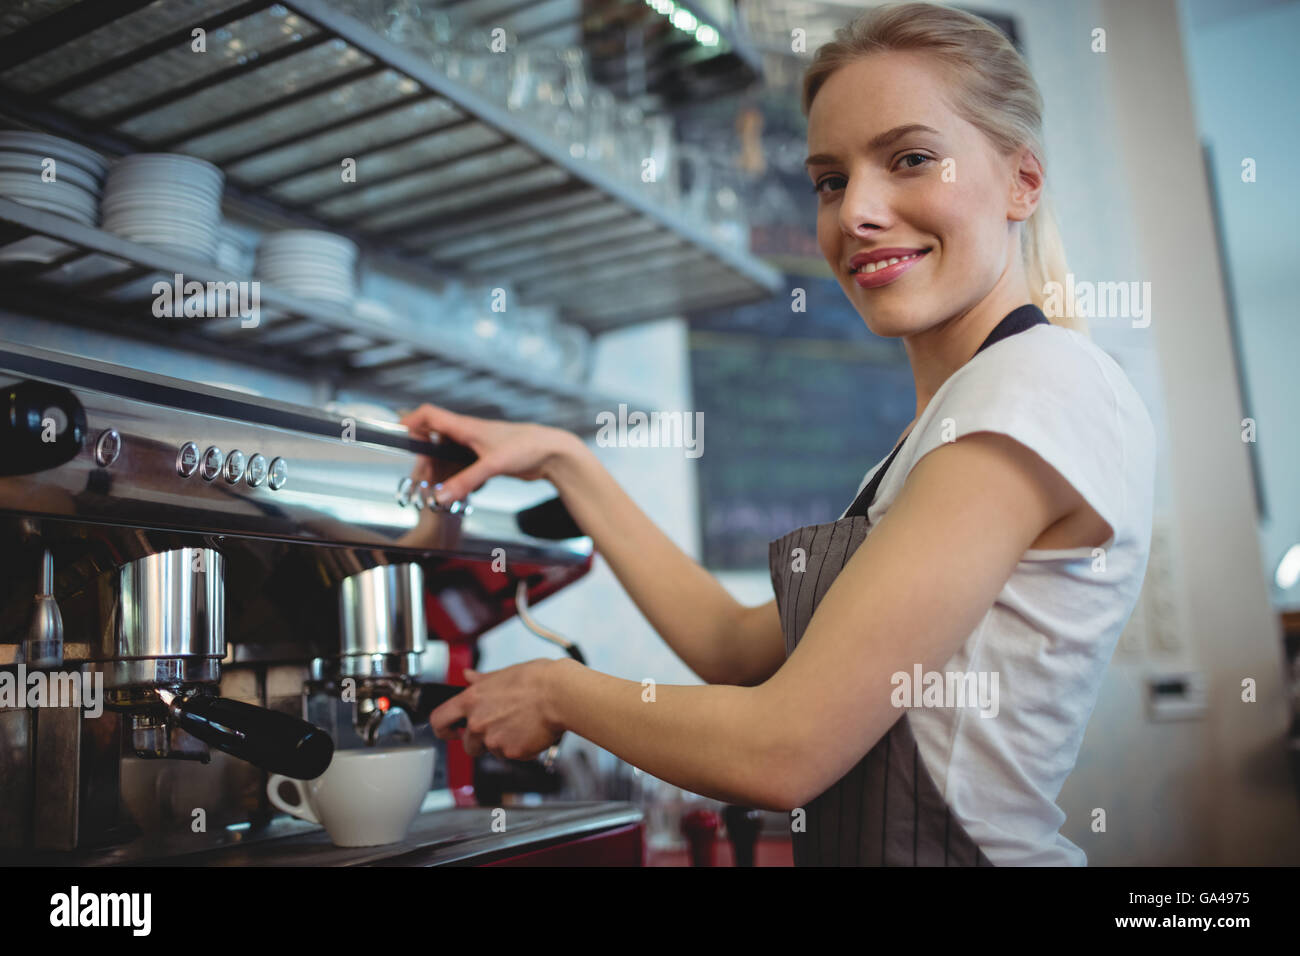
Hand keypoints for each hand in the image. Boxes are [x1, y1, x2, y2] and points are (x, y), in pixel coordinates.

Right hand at [398, 403, 575, 506]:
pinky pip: (463, 468)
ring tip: (434, 490)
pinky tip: (460, 493)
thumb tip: (439, 497)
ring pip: (448, 456)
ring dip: (440, 472)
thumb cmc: (526, 447)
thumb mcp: (492, 465)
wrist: (553, 453)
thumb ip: (464, 481)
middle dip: (423, 460)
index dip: (410, 421)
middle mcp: (468, 434)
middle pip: (433, 440)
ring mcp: (477, 447)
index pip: (429, 415)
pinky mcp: (487, 460)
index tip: (395, 434)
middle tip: (420, 481)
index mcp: (465, 427)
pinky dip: (458, 479)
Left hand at [428, 660, 565, 760]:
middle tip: (499, 728)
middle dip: (480, 741)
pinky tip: (531, 732)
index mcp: (471, 700)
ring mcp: (494, 740)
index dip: (443, 728)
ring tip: (520, 725)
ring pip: (491, 751)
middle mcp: (478, 723)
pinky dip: (520, 748)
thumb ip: (481, 680)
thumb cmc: (537, 681)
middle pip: (467, 744)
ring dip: (502, 743)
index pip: (439, 720)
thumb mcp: (503, 674)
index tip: (450, 730)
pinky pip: (512, 755)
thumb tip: (468, 676)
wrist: (560, 695)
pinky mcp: (512, 753)